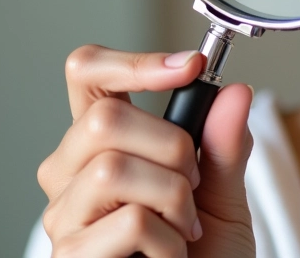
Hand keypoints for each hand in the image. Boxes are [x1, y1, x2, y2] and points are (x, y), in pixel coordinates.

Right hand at [37, 45, 255, 256]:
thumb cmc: (203, 255)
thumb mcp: (224, 194)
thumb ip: (226, 144)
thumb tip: (235, 91)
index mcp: (104, 142)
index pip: (87, 74)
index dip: (133, 61)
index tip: (190, 66)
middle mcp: (71, 174)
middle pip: (103, 119)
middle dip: (170, 144)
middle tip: (193, 181)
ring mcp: (64, 219)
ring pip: (111, 169)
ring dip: (172, 195)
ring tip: (183, 224)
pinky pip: (127, 223)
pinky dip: (168, 239)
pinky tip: (170, 256)